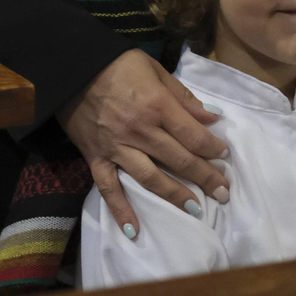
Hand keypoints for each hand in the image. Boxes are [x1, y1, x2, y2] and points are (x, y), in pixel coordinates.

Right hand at [58, 49, 228, 238]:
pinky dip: (121, 210)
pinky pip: (109, 188)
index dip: (212, 147)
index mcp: (157, 106)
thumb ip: (183, 97)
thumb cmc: (118, 64)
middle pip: (178, 159)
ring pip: (151, 178)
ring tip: (196, 210)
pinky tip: (134, 231)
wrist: (72, 67)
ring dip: (175, 195)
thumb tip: (212, 118)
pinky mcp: (96, 157)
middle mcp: (140, 130)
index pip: (192, 135)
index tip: (224, 156)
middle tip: (223, 193)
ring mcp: (117, 147)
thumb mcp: (156, 70)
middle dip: (205, 177)